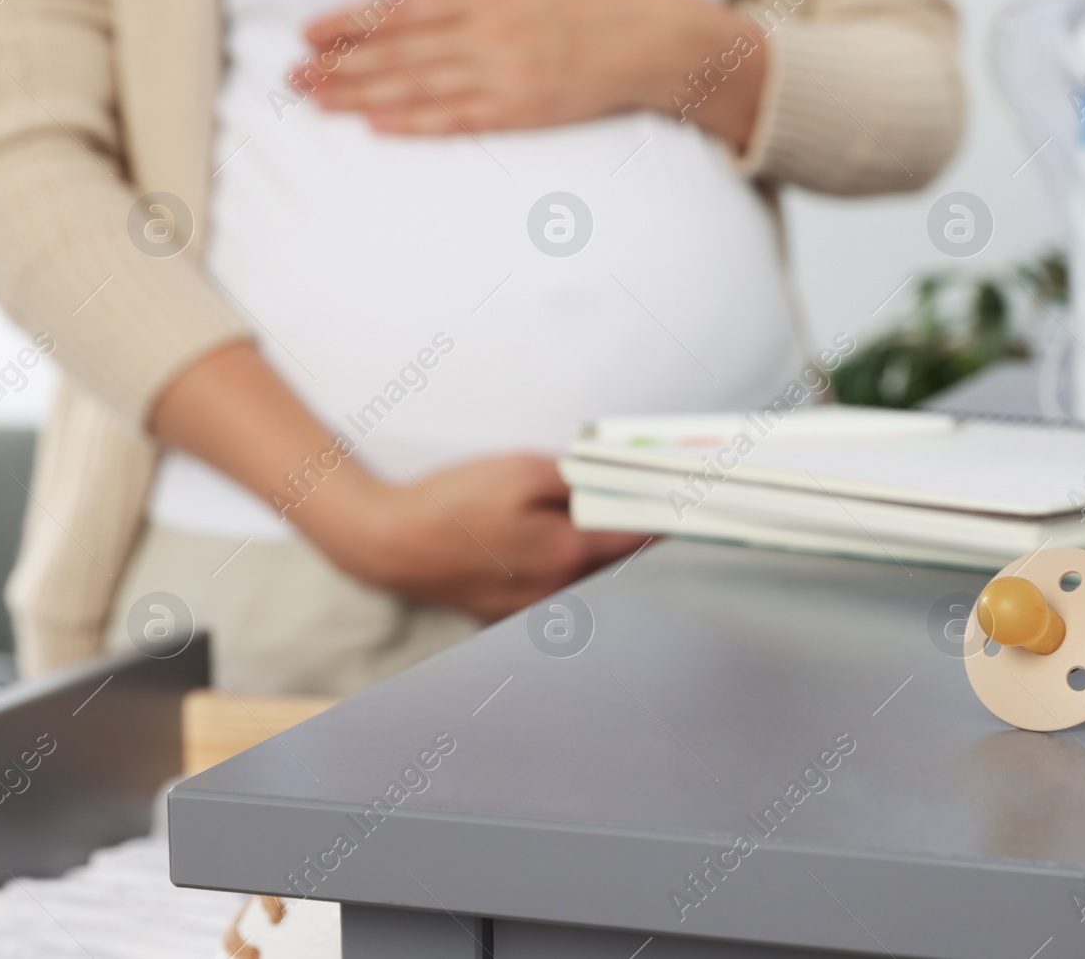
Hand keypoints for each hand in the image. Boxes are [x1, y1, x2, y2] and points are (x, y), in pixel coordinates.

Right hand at [150, 344, 648, 622]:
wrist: (389, 544)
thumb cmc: (451, 504)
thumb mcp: (522, 469)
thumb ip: (581, 477)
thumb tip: (623, 481)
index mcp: (569, 554)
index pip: (644, 538)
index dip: (672, 516)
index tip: (695, 502)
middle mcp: (561, 593)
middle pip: (624, 565)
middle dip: (638, 535)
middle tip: (644, 502)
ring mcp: (537, 611)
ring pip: (593, 582)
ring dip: (603, 554)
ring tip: (596, 520)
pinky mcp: (514, 615)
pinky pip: (562, 594)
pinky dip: (571, 571)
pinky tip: (554, 545)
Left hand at [299, 0, 765, 147]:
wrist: (651, 41)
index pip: (400, 10)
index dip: (348, 24)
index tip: (307, 35)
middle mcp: (486, 36)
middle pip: (398, 53)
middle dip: (340, 66)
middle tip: (295, 78)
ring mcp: (503, 79)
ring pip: (417, 90)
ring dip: (362, 98)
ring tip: (320, 104)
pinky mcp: (521, 113)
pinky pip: (458, 122)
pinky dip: (414, 125)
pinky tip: (377, 128)